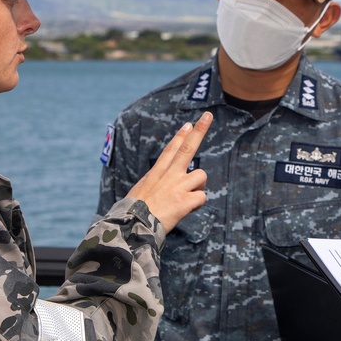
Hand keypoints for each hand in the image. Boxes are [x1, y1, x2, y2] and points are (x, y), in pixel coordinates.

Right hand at [126, 112, 211, 230]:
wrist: (133, 225)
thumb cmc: (133, 213)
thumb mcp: (141, 192)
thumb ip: (156, 186)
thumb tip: (167, 190)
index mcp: (156, 173)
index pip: (170, 150)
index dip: (180, 136)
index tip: (188, 124)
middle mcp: (169, 175)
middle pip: (188, 148)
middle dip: (199, 131)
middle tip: (208, 115)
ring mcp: (178, 185)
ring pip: (201, 176)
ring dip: (198, 187)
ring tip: (185, 199)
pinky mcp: (186, 200)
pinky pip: (202, 197)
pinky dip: (197, 204)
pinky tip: (186, 210)